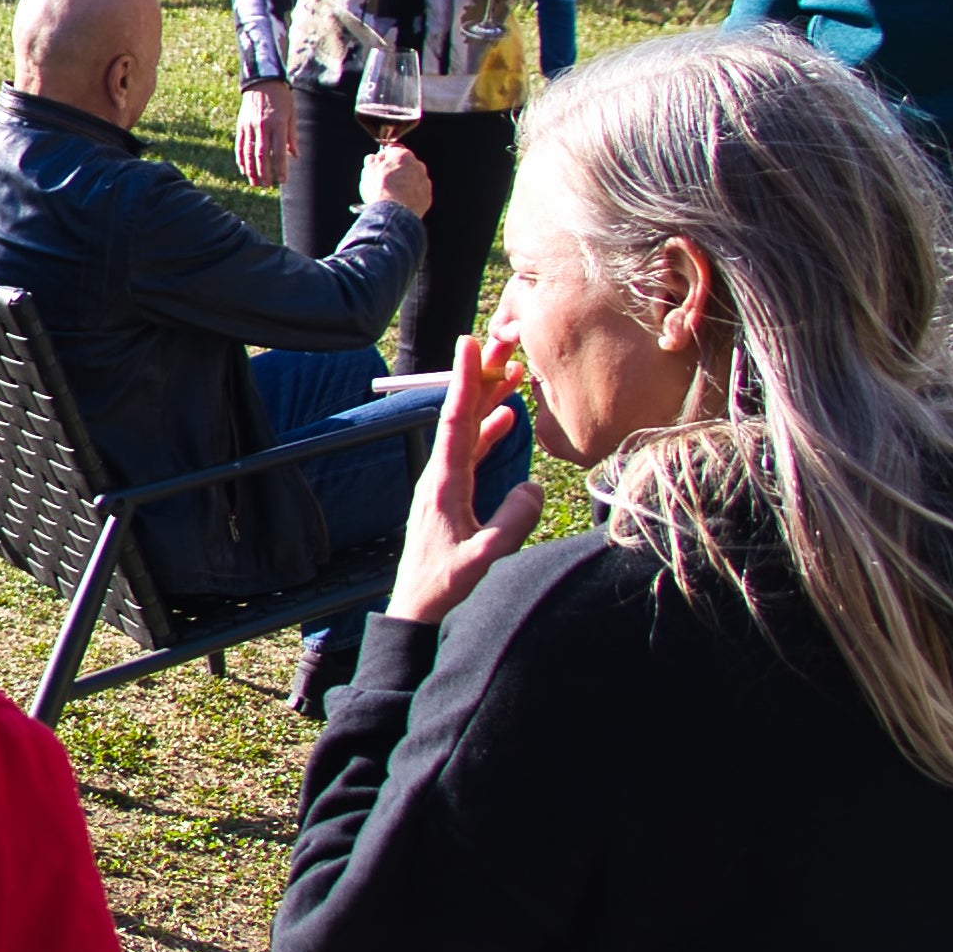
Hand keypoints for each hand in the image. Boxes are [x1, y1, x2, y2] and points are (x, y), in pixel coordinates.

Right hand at [235, 83, 293, 189]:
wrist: (262, 81)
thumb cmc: (282, 98)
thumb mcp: (292, 114)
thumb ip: (293, 136)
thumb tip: (295, 156)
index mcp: (278, 124)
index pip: (279, 151)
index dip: (280, 168)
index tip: (282, 181)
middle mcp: (262, 126)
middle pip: (262, 155)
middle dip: (264, 173)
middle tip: (266, 186)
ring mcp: (250, 126)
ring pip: (248, 152)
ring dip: (251, 169)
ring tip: (254, 182)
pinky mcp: (241, 125)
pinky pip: (240, 145)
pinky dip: (241, 159)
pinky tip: (243, 169)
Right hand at [360, 143, 434, 215]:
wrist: (393, 212)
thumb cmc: (380, 188)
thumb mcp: (368, 171)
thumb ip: (371, 161)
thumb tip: (373, 159)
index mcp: (403, 155)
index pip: (392, 150)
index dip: (383, 157)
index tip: (377, 164)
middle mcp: (418, 165)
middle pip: (405, 164)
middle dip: (396, 169)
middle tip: (384, 180)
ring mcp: (424, 181)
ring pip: (412, 178)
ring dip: (404, 182)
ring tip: (392, 194)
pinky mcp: (427, 196)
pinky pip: (417, 192)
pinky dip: (410, 195)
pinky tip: (400, 201)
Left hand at [383, 335, 541, 629]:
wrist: (418, 609)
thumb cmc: (446, 587)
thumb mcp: (484, 558)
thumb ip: (511, 522)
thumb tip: (534, 485)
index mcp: (444, 484)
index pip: (457, 420)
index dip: (465, 380)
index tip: (469, 343)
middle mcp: (440, 476)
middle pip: (462, 416)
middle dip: (481, 378)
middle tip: (501, 342)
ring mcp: (445, 484)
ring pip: (468, 431)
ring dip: (488, 400)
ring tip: (511, 370)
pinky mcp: (452, 496)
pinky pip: (472, 452)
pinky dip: (489, 430)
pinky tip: (506, 417)